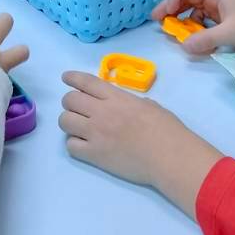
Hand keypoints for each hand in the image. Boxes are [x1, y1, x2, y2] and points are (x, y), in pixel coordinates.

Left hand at [60, 72, 194, 185]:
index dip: (72, 77)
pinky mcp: (94, 155)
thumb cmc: (167, 130)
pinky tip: (83, 145)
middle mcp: (101, 112)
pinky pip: (70, 146)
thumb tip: (122, 106)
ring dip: (69, 121)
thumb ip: (130, 102)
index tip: (65, 77)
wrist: (170, 157)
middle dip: (70, 102)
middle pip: (70, 100)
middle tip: (77, 108)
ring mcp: (95, 133)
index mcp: (117, 97)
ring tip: (78, 127)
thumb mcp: (149, 105)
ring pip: (65, 121)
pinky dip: (74, 144)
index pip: (86, 82)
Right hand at [151, 0, 234, 53]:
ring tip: (175, 30)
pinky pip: (206, 18)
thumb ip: (205, 39)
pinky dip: (197, 26)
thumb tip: (183, 46)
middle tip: (160, 21)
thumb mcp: (229, 33)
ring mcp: (223, 7)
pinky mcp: (228, 18)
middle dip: (174, 7)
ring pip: (197, 7)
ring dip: (184, 17)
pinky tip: (194, 37)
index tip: (166, 13)